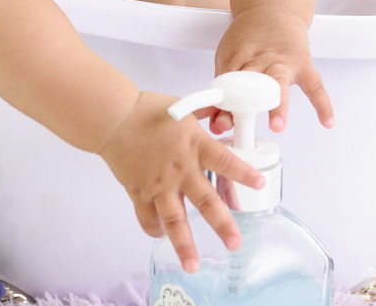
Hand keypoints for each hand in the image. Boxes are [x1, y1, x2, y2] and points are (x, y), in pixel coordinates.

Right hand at [98, 91, 264, 272]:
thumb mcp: (184, 110)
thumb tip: (220, 123)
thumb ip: (203, 123)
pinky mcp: (139, 191)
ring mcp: (159, 184)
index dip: (243, 173)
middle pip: (205, 201)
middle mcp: (180, 169)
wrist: (115, 117)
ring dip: (184, 245)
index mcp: (195, 145)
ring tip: (192, 265)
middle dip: (222, 225)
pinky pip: (147, 217)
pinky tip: (161, 235)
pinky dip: (154, 229)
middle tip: (235, 243)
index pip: (225, 161)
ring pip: (174, 219)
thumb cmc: (148, 110)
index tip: (260, 184)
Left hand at [211, 7, 334, 133]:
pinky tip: (326, 121)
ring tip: (277, 124)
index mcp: (237, 59)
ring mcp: (283, 61)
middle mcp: (260, 60)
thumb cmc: (248, 38)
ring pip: (280, 82)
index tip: (221, 124)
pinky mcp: (303, 63)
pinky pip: (315, 85)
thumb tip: (219, 124)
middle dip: (245, 102)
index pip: (227, 85)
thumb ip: (223, 92)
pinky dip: (322, 103)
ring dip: (278, 104)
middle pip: (251, 82)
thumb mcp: (228, 58)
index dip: (223, 106)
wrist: (271, 8)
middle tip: (240, 121)